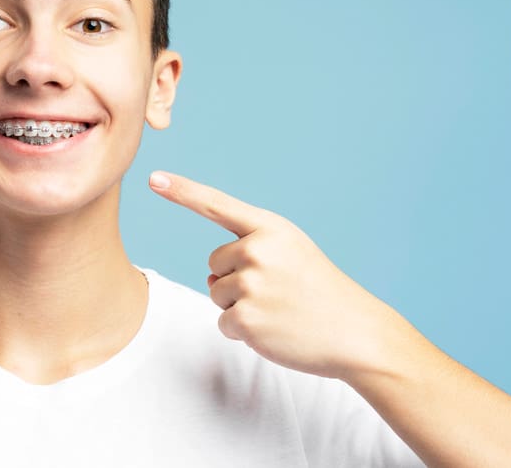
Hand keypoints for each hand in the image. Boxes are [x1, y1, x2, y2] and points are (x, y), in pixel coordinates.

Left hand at [149, 170, 405, 379]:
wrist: (356, 333)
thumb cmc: (320, 292)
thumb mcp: (292, 252)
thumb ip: (251, 249)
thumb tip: (212, 277)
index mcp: (270, 228)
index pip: (216, 205)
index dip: (182, 191)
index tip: (153, 178)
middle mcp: (257, 250)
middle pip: (214, 264)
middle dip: (236, 280)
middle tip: (277, 292)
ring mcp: (250, 285)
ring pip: (216, 293)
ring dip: (240, 307)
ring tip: (279, 310)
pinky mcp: (245, 318)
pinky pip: (223, 322)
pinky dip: (243, 331)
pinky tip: (274, 330)